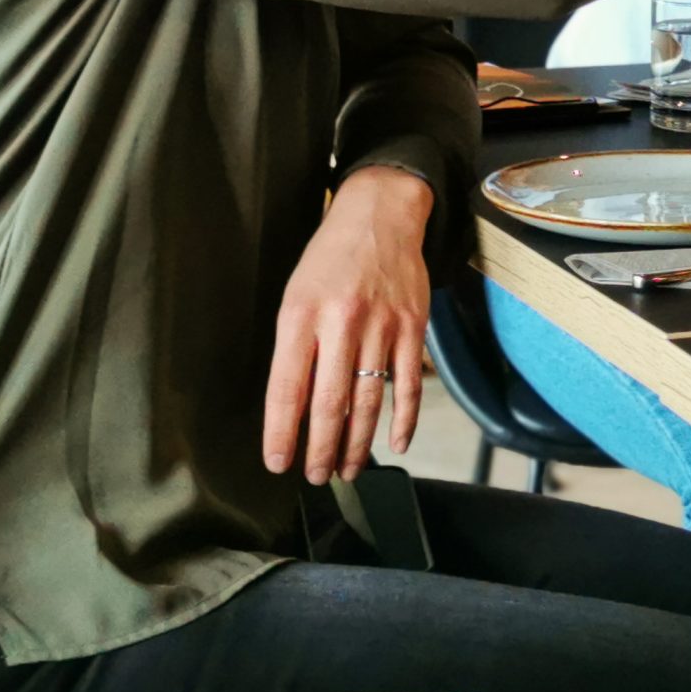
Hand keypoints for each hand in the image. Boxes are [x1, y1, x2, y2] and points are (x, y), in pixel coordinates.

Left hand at [263, 165, 432, 485]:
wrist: (380, 214)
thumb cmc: (330, 259)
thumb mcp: (295, 295)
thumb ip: (294, 348)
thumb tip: (294, 407)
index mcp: (301, 315)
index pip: (286, 387)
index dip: (281, 432)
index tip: (277, 463)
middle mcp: (341, 322)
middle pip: (330, 403)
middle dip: (321, 449)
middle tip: (315, 477)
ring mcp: (382, 325)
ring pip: (369, 401)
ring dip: (357, 443)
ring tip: (347, 469)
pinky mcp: (413, 326)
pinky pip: (409, 385)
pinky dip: (404, 420)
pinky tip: (397, 443)